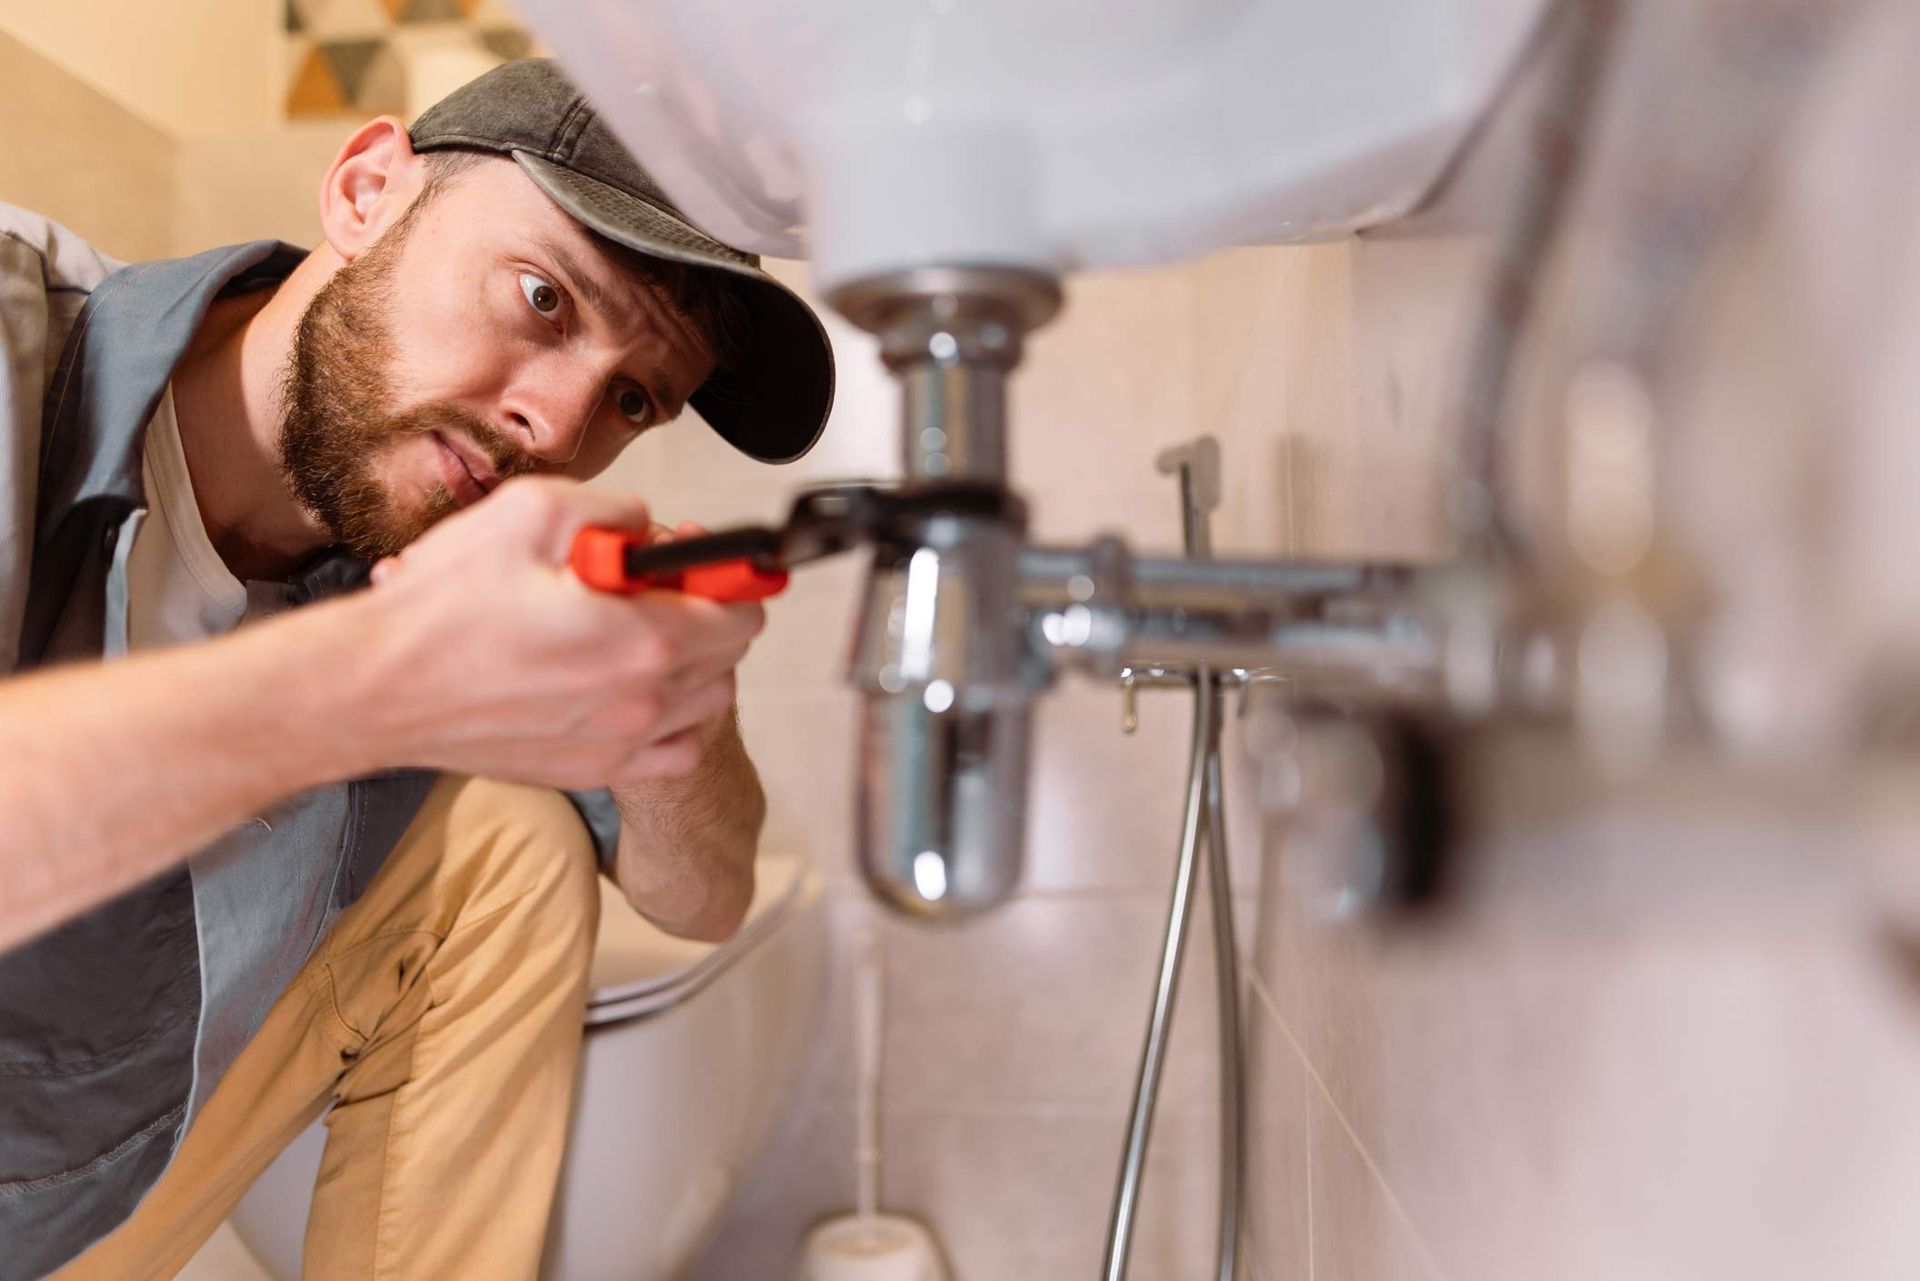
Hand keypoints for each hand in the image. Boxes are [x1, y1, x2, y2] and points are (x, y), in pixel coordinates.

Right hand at [348, 477, 764, 788]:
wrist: (376, 688)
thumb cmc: (441, 609)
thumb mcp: (531, 512)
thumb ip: (613, 509)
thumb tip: (645, 524)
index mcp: (641, 638)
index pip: (740, 608)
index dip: (725, 573)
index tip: (695, 556)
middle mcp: (642, 701)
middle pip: (729, 653)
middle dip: (704, 609)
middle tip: (649, 583)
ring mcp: (620, 744)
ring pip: (706, 702)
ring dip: (691, 662)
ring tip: (636, 631)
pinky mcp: (592, 770)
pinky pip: (673, 752)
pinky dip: (671, 719)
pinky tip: (630, 688)